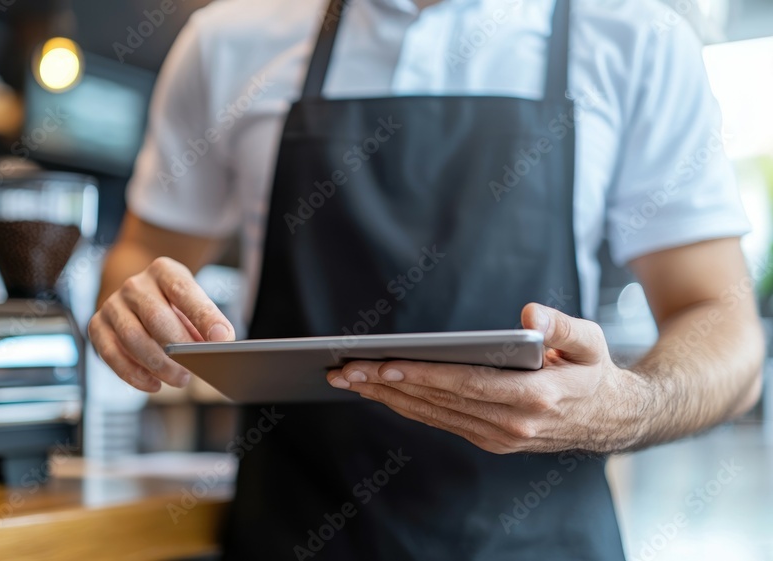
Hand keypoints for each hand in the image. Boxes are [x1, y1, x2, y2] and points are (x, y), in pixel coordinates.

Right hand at [88, 257, 235, 391]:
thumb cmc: (173, 306)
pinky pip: (111, 354)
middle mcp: (135, 285)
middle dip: (178, 348)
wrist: (139, 296)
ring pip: (132, 338)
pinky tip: (154, 384)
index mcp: (163, 271)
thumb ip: (204, 322)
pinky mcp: (98, 326)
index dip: (204, 316)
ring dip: (158, 365)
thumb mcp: (193, 304)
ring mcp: (113, 304)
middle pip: (156, 317)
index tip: (222, 339)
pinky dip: (133, 374)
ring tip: (179, 379)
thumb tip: (218, 346)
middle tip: (196, 369)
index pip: (184, 291)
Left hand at [325, 303, 643, 453]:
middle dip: (387, 385)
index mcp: (536, 398)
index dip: (422, 375)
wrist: (614, 419)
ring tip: (351, 379)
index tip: (382, 365)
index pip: (466, 384)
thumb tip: (530, 314)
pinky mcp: (492, 440)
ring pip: (434, 415)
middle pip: (439, 401)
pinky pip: (441, 422)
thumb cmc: (596, 370)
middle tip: (346, 369)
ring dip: (388, 398)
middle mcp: (514, 424)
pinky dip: (408, 407)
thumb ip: (563, 326)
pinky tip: (381, 393)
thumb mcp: (592, 341)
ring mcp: (501, 437)